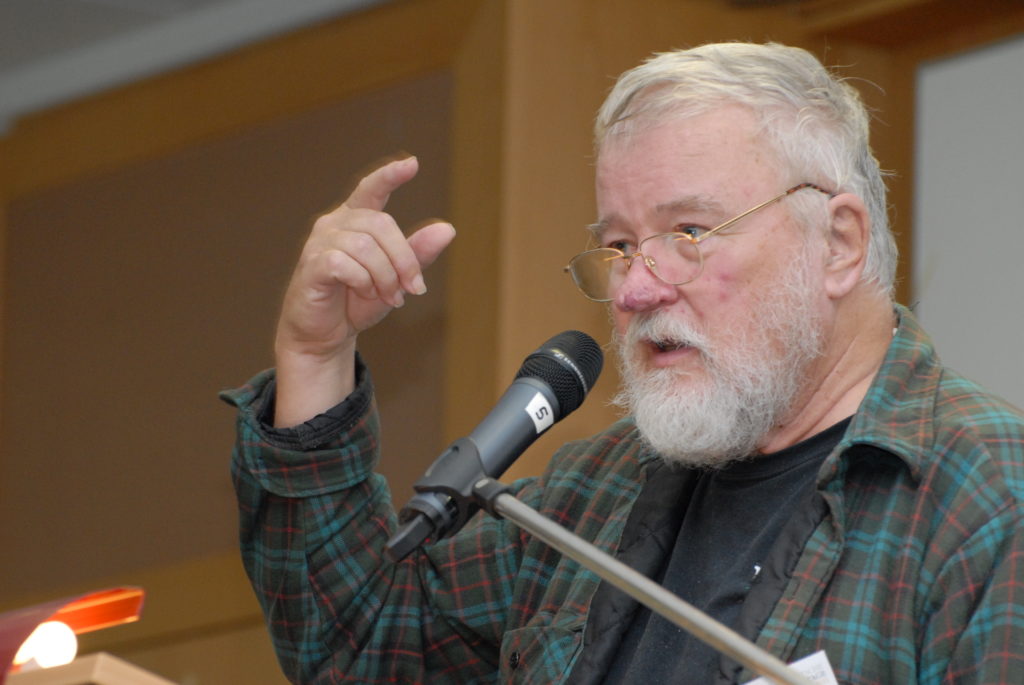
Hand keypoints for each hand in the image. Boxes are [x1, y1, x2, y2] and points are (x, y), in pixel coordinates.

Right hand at [273, 156, 454, 426]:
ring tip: (389, 297)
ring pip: (365, 245)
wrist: (323, 335)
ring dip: (385, 276)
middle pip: (381, 224)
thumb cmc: (356, 302)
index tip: (412, 164)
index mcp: (355, 221)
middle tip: (413, 289)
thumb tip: (448, 229)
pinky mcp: (311, 265)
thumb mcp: (395, 279)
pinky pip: (344, 262)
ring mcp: (319, 243)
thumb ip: (417, 255)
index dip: (390, 175)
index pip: (372, 188)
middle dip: (404, 258)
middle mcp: (334, 224)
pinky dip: (363, 281)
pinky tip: (365, 293)